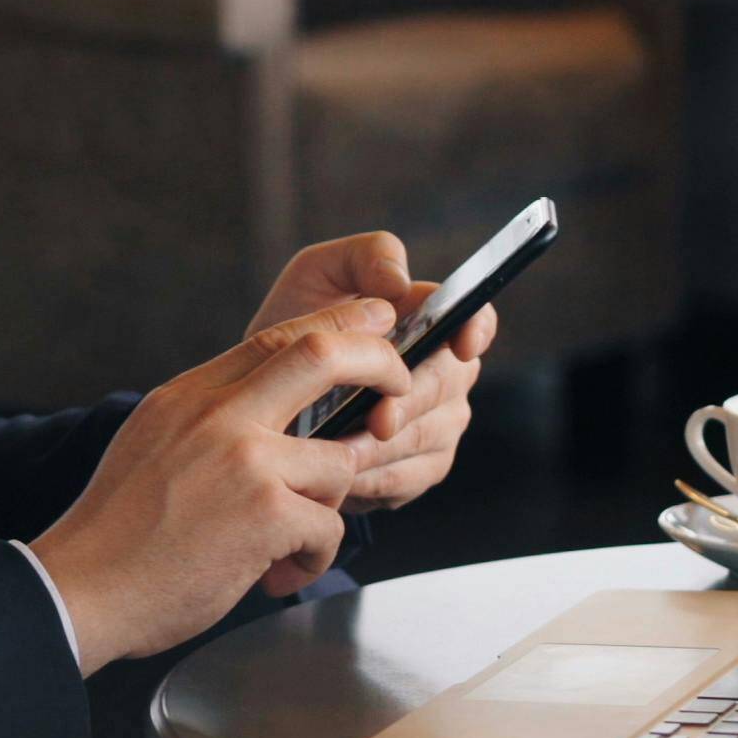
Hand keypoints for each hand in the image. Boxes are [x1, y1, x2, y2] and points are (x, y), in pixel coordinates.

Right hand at [24, 297, 404, 673]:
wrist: (82, 588)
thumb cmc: (118, 533)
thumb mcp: (155, 443)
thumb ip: (210, 420)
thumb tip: (269, 412)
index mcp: (191, 394)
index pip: (276, 336)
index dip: (339, 324)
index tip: (378, 322)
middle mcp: (219, 414)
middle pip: (322, 353)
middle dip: (379, 361)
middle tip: (404, 383)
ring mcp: (245, 460)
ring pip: (339, 461)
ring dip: (329, 510)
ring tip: (290, 547)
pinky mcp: (265, 512)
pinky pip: (329, 526)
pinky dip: (313, 557)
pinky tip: (277, 574)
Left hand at [249, 234, 492, 510]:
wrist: (260, 400)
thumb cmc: (293, 331)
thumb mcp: (316, 276)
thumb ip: (364, 258)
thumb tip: (400, 283)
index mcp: (431, 322)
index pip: (477, 320)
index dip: (475, 330)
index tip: (458, 344)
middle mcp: (445, 373)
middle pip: (449, 385)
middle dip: (414, 402)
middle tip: (378, 418)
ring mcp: (437, 424)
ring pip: (431, 437)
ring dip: (388, 446)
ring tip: (341, 449)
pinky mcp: (416, 470)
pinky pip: (408, 479)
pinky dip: (376, 479)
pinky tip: (341, 476)